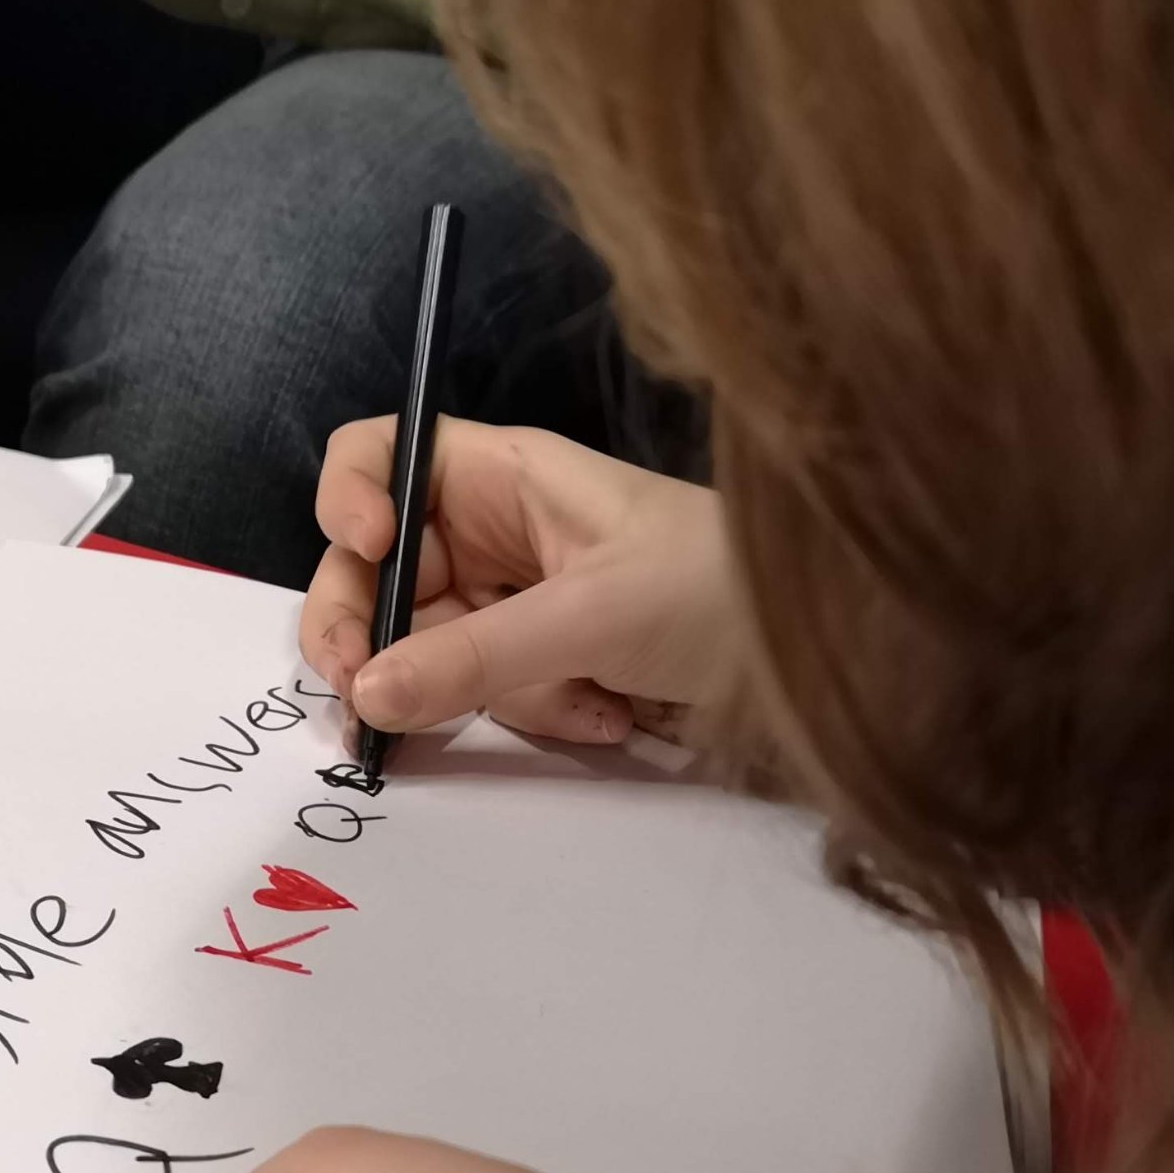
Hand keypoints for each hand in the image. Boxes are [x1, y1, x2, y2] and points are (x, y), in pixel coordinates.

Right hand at [303, 418, 747, 745]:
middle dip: (372, 636)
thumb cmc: (719, 591)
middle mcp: (493, 532)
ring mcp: (513, 603)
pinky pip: (490, 698)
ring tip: (575, 700)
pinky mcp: (543, 667)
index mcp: (502, 476)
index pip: (381, 457)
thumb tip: (368, 696)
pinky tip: (609, 711)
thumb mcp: (592, 616)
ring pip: (427, 652)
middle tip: (366, 702)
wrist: (823, 656)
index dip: (350, 497)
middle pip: (376, 574)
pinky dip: (543, 715)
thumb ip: (474, 658)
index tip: (365, 553)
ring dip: (484, 693)